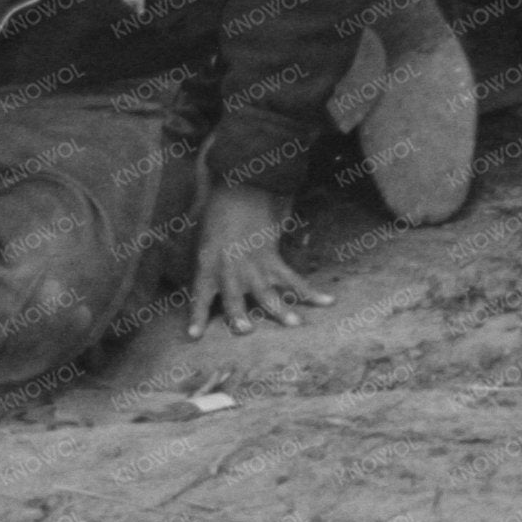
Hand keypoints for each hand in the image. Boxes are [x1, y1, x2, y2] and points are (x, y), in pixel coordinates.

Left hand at [186, 182, 327, 338]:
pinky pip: (293, 279)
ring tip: (294, 324)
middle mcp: (231, 268)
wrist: (243, 185)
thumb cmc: (217, 209)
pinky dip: (310, 291)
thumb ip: (202, 258)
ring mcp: (254, 264)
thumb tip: (195, 274)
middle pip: (234, 299)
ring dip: (281, 310)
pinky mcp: (274, 258)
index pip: (200, 295)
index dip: (197, 316)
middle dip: (240, 317)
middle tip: (246, 331)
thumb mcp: (201, 234)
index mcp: (208, 262)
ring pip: (267, 293)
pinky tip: (327, 301)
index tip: (194, 336)